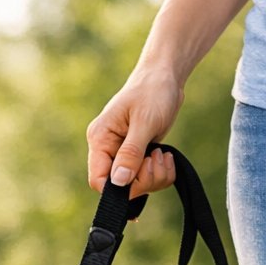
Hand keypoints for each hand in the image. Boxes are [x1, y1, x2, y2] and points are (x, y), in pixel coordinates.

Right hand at [86, 67, 183, 197]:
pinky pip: (147, 178)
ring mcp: (123, 153)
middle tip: (157, 158)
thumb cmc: (152, 92)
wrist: (164, 77)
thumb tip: (119, 182)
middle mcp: (108, 149)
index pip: (99, 180)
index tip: (141, 173)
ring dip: (155, 176)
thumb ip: (131, 153)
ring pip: (135, 185)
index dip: (119, 187)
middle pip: (119, 186)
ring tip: (163, 154)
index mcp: (100, 139)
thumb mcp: (144, 122)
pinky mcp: (138, 155)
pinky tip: (166, 155)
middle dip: (144, 180)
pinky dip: (161, 173)